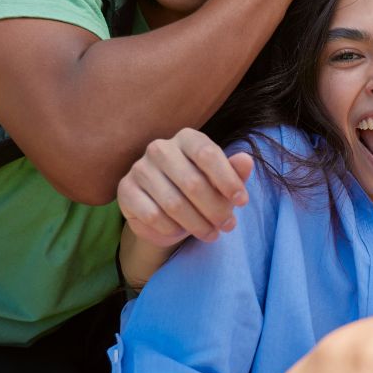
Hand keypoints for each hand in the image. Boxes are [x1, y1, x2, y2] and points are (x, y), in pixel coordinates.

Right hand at [118, 128, 253, 246]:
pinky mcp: (126, 190)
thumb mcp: (221, 181)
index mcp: (187, 138)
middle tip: (228, 226)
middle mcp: (160, 148)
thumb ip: (235, 171)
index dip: (227, 180)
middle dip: (215, 209)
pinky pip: (153, 215)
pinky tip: (180, 232)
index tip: (242, 202)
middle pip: (193, 182)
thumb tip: (246, 160)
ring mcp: (140, 168)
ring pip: (174, 203)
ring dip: (197, 224)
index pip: (208, 154)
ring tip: (211, 234)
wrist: (165, 212)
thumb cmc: (199, 190)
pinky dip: (171, 229)